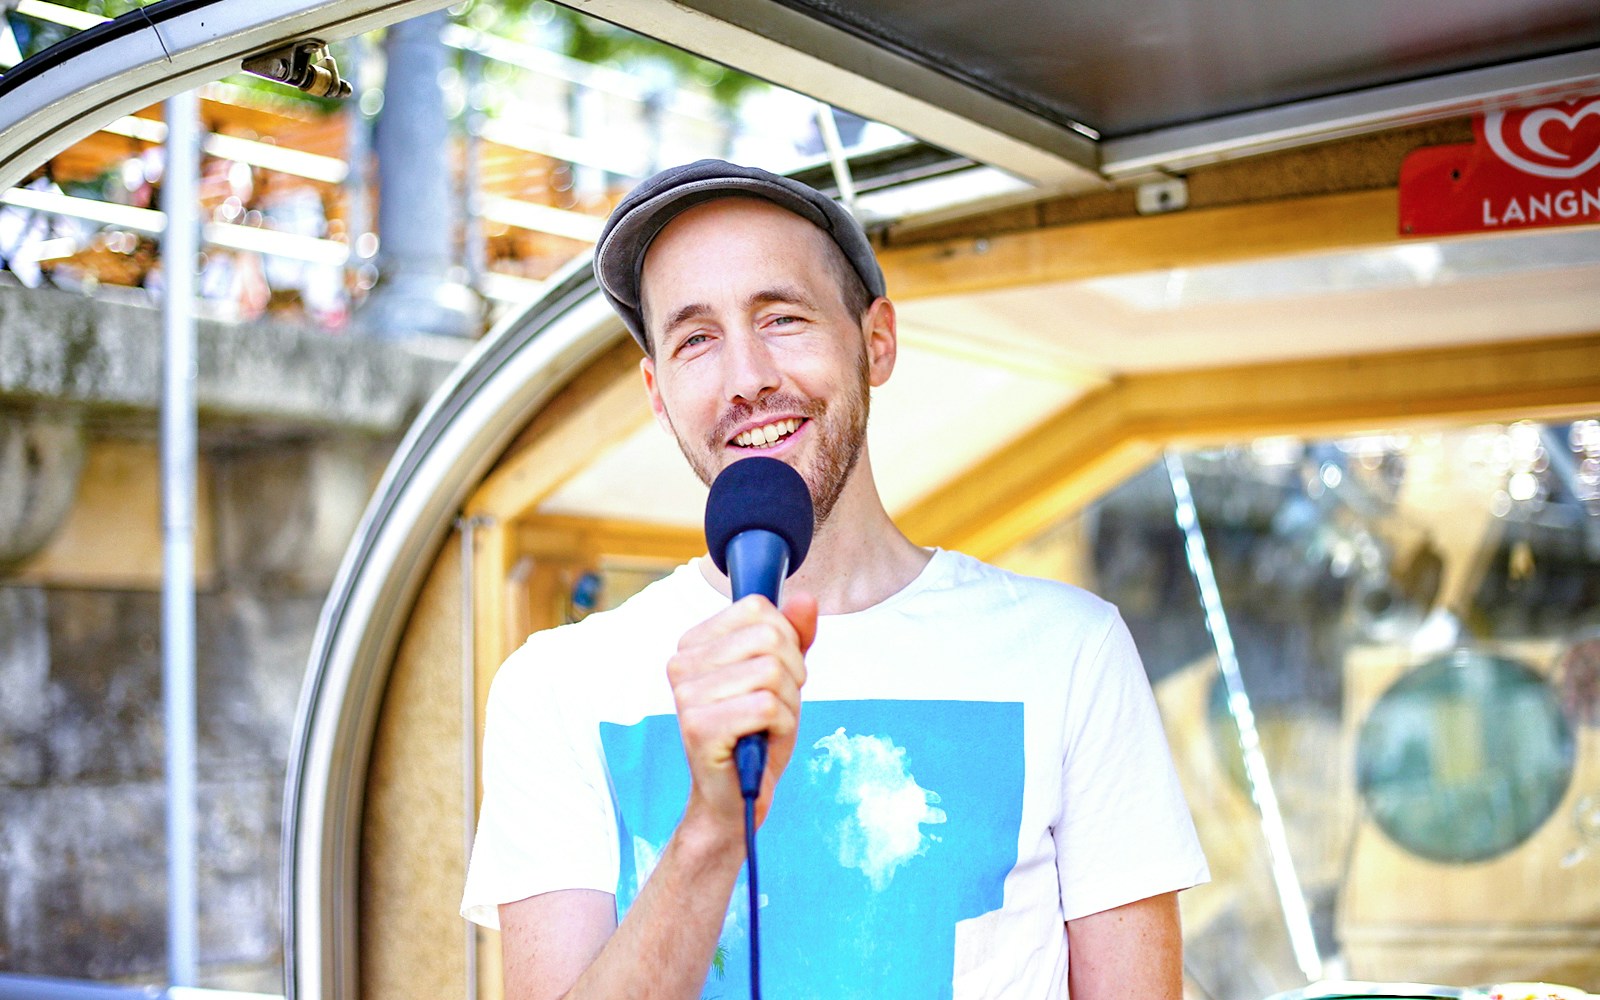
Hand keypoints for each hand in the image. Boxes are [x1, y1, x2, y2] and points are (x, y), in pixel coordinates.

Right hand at [667, 591, 817, 837]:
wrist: (738, 797)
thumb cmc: (756, 733)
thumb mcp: (782, 677)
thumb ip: (793, 636)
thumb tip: (806, 598)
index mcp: (694, 643)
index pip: (757, 608)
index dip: (786, 642)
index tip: (773, 678)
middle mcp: (681, 663)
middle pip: (769, 638)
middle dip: (792, 676)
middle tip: (773, 708)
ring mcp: (686, 695)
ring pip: (772, 672)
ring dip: (788, 705)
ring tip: (766, 726)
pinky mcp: (699, 726)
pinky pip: (767, 706)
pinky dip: (782, 726)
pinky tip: (762, 741)